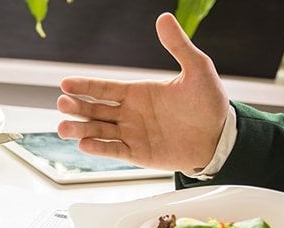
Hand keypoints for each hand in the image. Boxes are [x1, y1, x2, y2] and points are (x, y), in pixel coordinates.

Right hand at [57, 12, 228, 171]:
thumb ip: (177, 46)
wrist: (222, 137)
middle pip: (94, 110)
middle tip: (62, 104)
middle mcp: (130, 113)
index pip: (104, 88)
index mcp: (137, 93)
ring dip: (80, 129)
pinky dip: (99, 148)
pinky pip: (114, 150)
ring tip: (64, 128)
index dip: (84, 86)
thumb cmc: (210, 103)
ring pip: (98, 131)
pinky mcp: (137, 154)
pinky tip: (85, 144)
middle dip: (76, 107)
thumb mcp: (197, 69)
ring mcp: (132, 134)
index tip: (66, 83)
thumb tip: (163, 18)